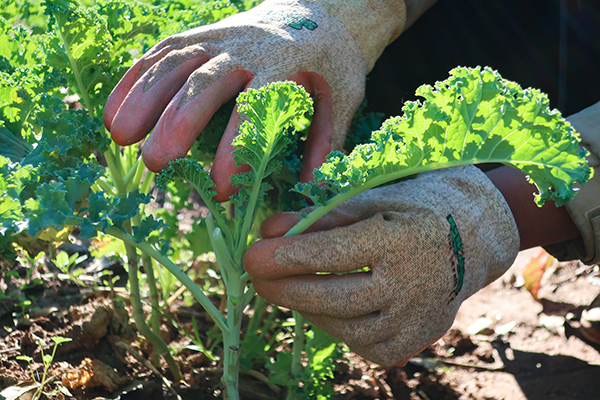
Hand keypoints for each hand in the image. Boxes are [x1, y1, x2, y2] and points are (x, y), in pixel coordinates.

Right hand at [103, 0, 405, 200]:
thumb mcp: (342, 98)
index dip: (235, 148)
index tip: (220, 189)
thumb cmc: (329, 64)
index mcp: (285, 64)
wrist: (316, 14)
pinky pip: (160, 52)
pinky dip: (134, 80)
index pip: (255, 107)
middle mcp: (246, 46)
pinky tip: (114, 112)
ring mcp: (218, 36)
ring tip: (120, 139)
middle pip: (205, 81)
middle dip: (177, 121)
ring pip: (174, 62)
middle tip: (156, 163)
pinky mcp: (199, 34)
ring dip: (143, 98)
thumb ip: (325, 140)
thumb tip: (309, 188)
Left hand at [244, 166, 519, 365]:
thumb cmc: (412, 209)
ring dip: (309, 309)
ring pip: (349, 328)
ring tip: (287, 288)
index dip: (290, 256)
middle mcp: (415, 283)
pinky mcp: (419, 338)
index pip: (337, 253)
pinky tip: (324, 307)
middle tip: (256, 276)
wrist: (471, 238)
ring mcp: (419, 317)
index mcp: (404, 238)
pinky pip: (367, 345)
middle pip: (338, 298)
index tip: (254, 255)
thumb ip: (320, 217)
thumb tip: (269, 230)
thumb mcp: (370, 200)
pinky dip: (338, 327)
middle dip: (288, 289)